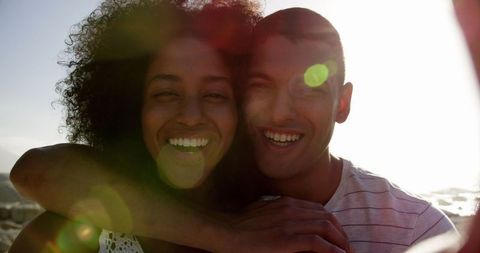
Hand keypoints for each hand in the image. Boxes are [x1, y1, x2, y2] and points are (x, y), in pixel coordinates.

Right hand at [221, 196, 351, 252]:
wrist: (225, 232)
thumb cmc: (241, 225)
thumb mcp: (263, 212)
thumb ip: (280, 213)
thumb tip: (291, 221)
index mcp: (286, 203)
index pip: (319, 209)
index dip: (332, 222)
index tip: (337, 234)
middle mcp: (291, 209)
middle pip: (326, 216)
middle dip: (340, 232)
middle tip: (346, 246)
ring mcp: (289, 223)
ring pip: (326, 227)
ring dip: (340, 241)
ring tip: (346, 252)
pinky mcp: (286, 240)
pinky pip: (317, 242)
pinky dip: (331, 249)